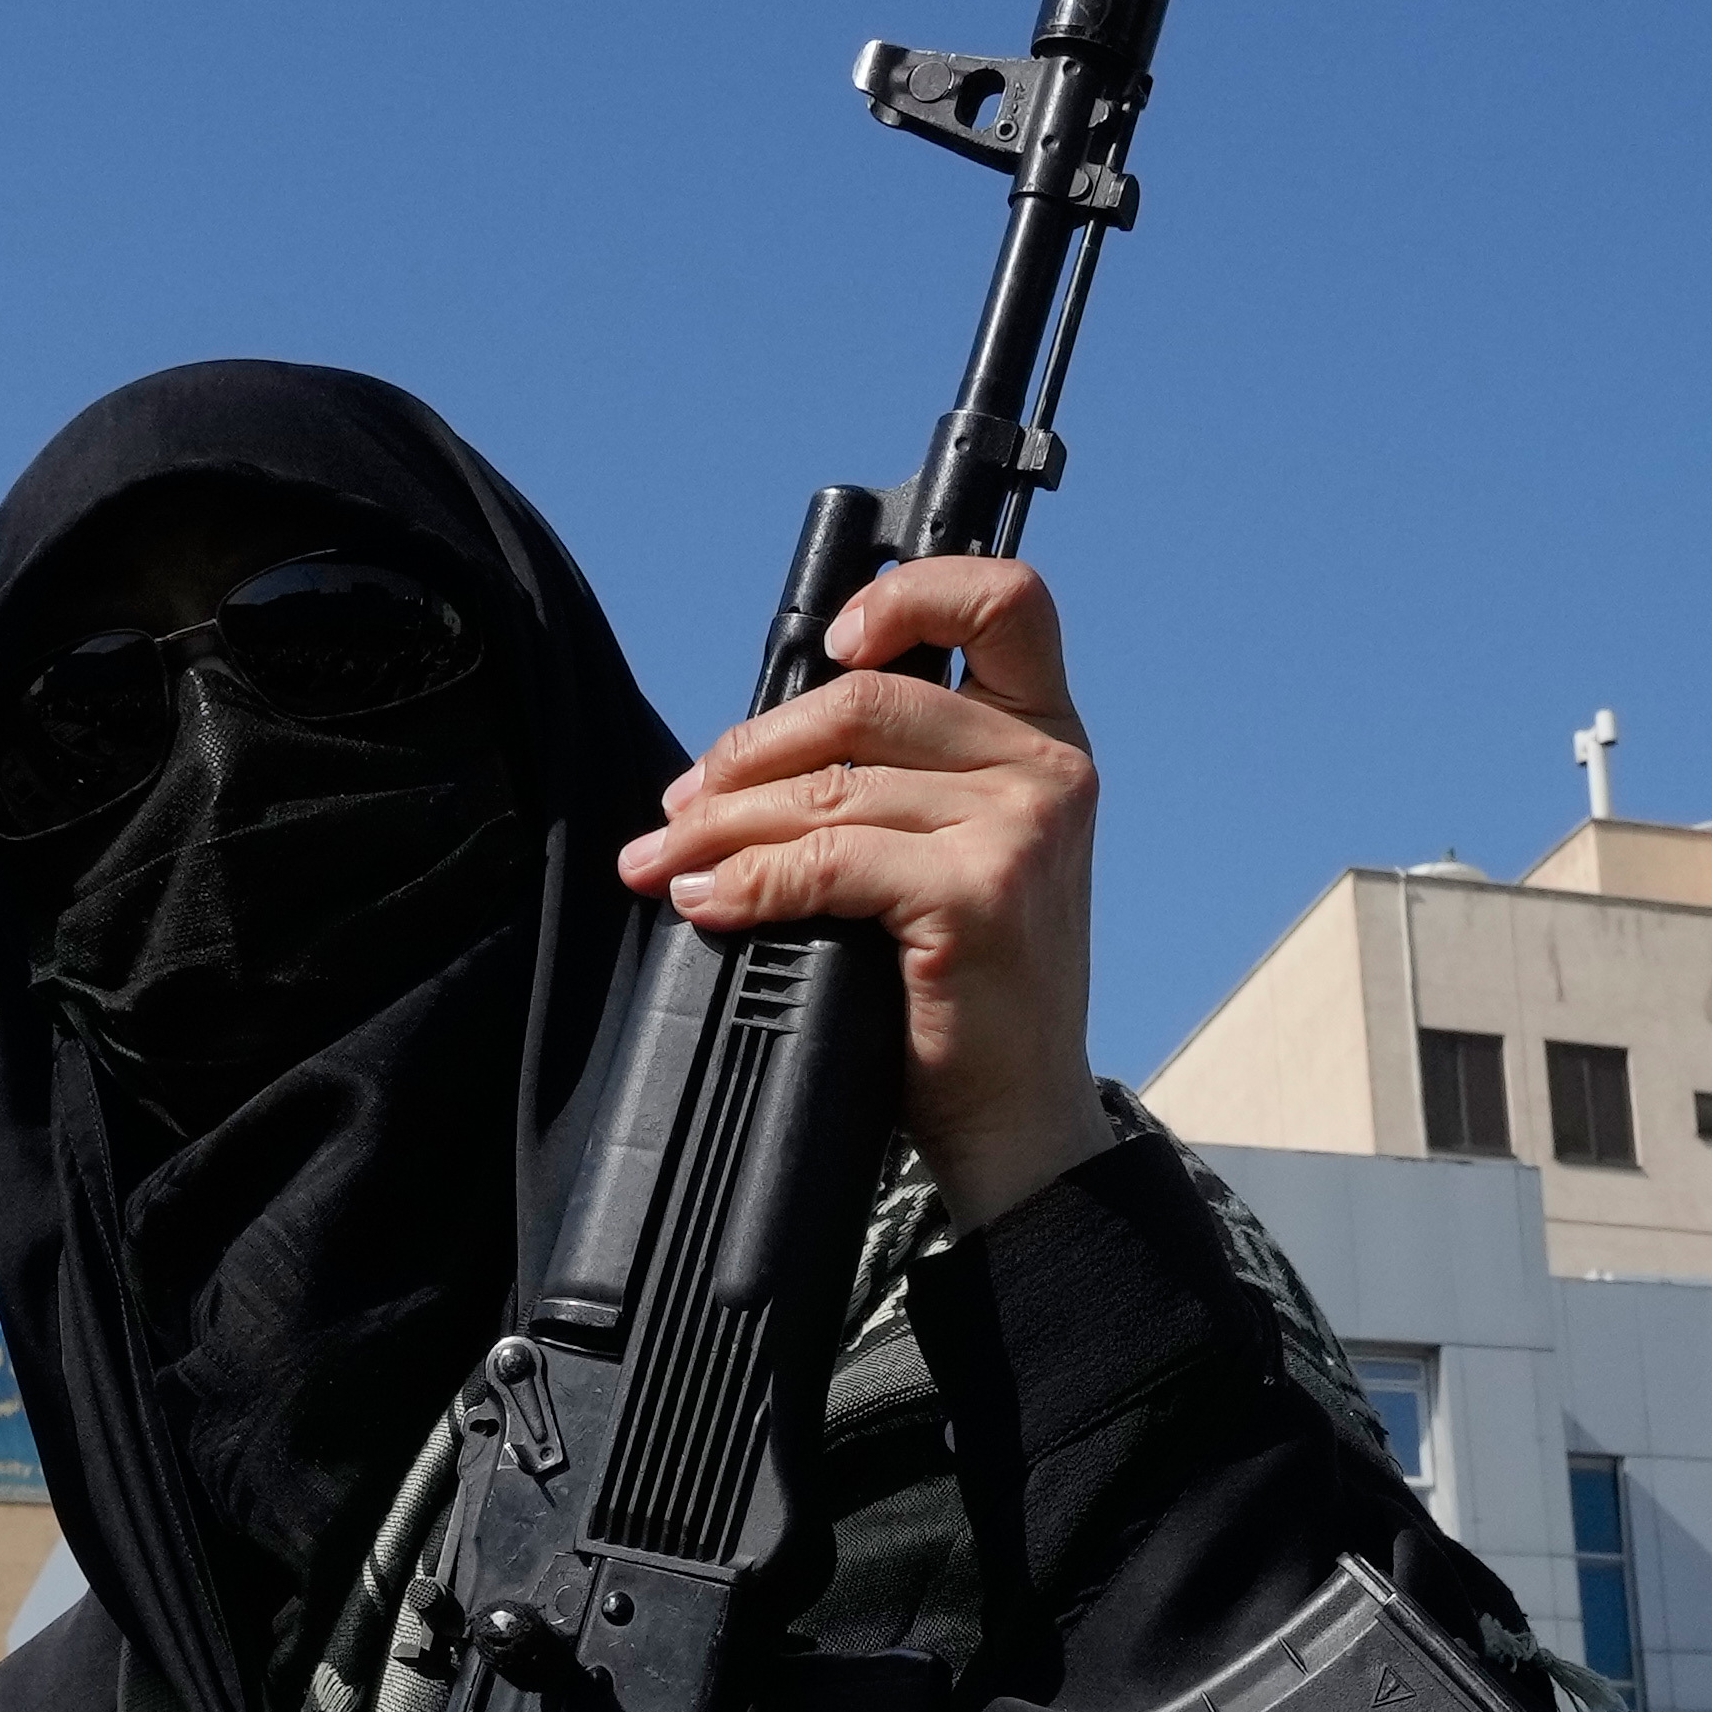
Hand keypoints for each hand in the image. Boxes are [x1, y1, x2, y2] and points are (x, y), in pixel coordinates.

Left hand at [617, 552, 1098, 1221]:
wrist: (1017, 1116)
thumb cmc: (966, 987)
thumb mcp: (954, 850)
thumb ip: (897, 777)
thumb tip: (745, 752)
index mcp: (1047, 734)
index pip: (1004, 600)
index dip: (908, 595)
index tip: (832, 644)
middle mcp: (1048, 767)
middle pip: (868, 702)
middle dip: (749, 751)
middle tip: (679, 806)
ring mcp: (1021, 828)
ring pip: (830, 787)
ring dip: (721, 826)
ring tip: (663, 860)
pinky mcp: (977, 895)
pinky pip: (825, 862)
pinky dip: (744, 881)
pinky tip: (705, 901)